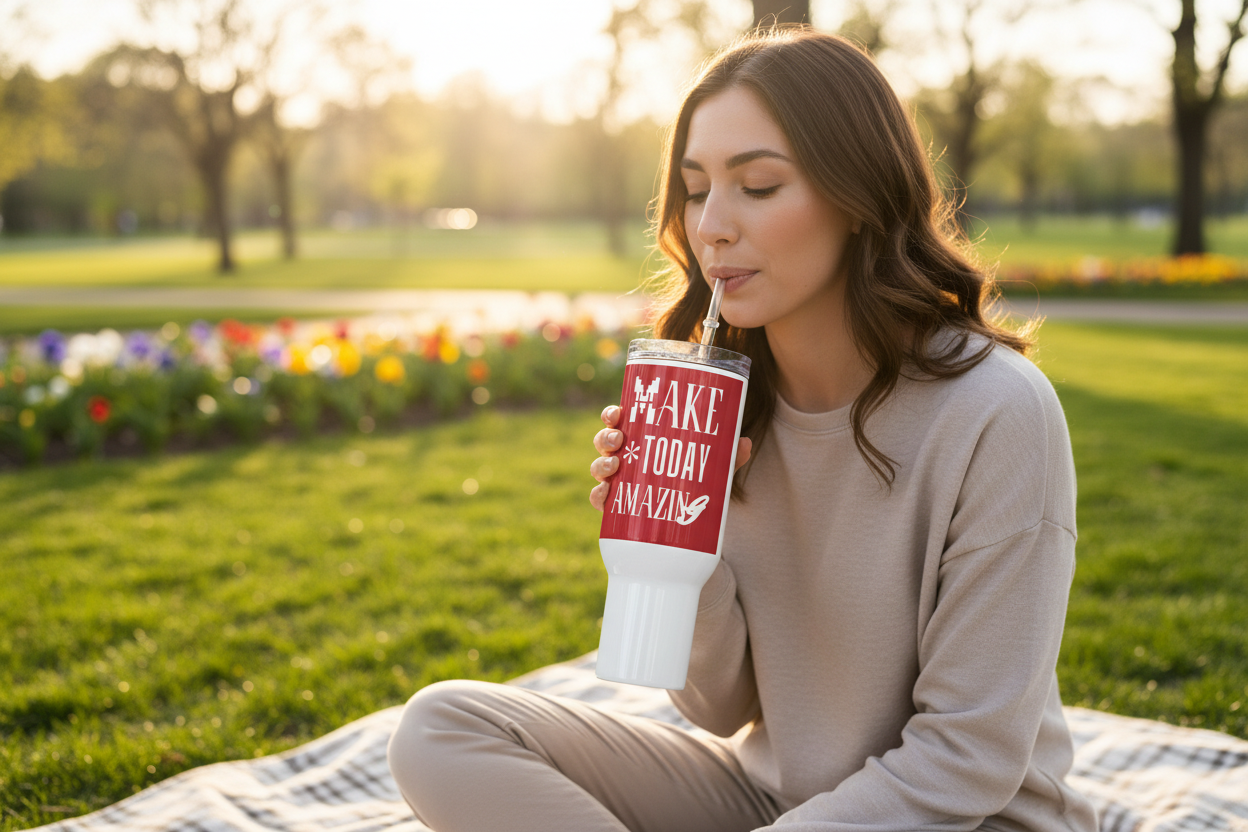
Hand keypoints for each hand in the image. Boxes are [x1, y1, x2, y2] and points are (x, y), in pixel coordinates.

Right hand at [589, 405, 752, 510]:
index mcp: (642, 441)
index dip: (612, 415)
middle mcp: (626, 460)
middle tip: (619, 439)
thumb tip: (744, 443)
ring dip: (601, 464)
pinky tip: (606, 494)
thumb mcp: (713, 469)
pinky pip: (600, 500)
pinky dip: (599, 496)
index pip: (620, 422)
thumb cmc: (696, 485)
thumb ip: (727, 456)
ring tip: (615, 466)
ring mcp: (620, 483)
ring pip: (600, 468)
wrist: (693, 528)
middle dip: (606, 437)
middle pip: (606, 443)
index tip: (618, 412)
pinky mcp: (618, 509)